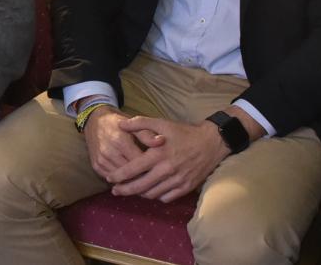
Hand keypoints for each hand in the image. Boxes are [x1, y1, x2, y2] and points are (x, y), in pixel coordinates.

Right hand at [82, 105, 164, 179]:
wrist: (94, 121)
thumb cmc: (117, 122)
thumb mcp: (133, 125)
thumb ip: (147, 134)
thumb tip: (162, 141)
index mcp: (120, 141)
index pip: (139, 162)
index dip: (151, 167)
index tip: (161, 170)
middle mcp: (108, 152)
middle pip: (130, 173)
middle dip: (143, 178)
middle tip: (155, 180)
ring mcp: (100, 160)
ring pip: (121, 179)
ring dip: (132, 182)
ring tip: (145, 183)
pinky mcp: (95, 166)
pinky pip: (111, 179)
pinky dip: (121, 181)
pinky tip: (130, 181)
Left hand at [105, 117, 226, 201]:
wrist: (211, 142)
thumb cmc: (183, 132)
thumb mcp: (162, 123)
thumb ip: (140, 123)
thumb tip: (120, 125)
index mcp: (158, 154)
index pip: (133, 169)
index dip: (119, 175)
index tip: (109, 178)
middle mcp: (167, 169)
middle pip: (140, 186)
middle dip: (125, 190)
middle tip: (115, 191)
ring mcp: (178, 180)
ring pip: (153, 194)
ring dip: (140, 194)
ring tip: (132, 191)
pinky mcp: (186, 187)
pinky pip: (167, 198)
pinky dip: (157, 196)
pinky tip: (152, 191)